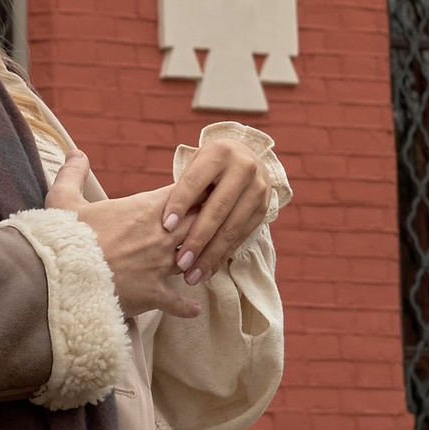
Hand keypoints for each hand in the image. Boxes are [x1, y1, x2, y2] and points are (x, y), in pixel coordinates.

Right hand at [49, 150, 202, 319]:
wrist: (64, 276)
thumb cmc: (65, 237)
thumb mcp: (63, 200)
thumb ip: (73, 174)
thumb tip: (75, 152)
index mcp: (146, 209)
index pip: (186, 194)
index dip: (199, 190)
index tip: (208, 189)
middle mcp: (161, 236)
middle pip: (200, 225)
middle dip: (210, 223)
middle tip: (220, 223)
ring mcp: (160, 266)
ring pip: (195, 261)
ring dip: (201, 262)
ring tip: (208, 262)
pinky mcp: (153, 294)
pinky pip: (177, 302)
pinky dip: (186, 307)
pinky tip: (194, 310)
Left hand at [158, 135, 277, 285]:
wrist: (246, 158)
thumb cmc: (209, 166)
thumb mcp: (196, 165)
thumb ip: (183, 189)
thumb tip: (165, 225)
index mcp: (219, 153)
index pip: (195, 182)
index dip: (180, 204)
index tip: (165, 227)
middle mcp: (243, 169)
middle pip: (217, 209)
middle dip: (197, 239)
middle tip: (180, 263)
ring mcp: (257, 190)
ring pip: (232, 228)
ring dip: (211, 256)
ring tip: (192, 276)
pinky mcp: (263, 209)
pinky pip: (241, 237)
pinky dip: (223, 255)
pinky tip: (207, 270)